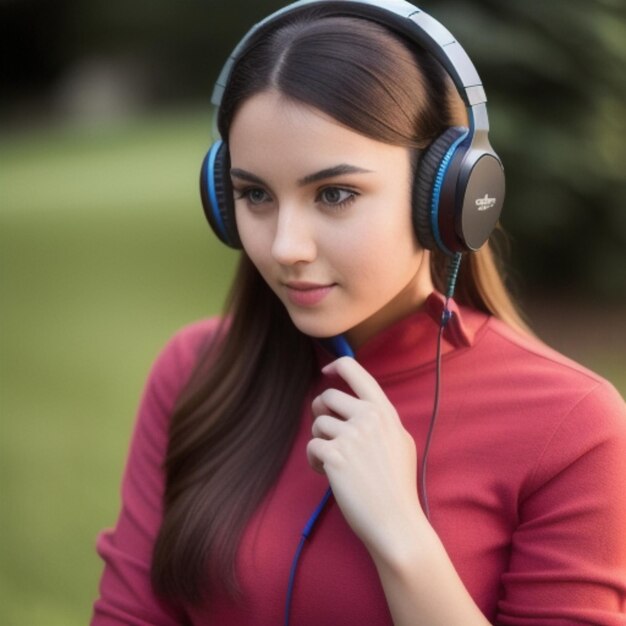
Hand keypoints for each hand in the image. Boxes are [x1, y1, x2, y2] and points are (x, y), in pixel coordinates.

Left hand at [306, 357, 424, 558]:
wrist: (396, 522)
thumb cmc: (397, 487)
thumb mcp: (400, 442)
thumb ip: (380, 420)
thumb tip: (357, 405)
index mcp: (385, 412)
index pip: (355, 370)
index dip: (336, 367)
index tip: (326, 373)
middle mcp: (369, 417)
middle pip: (328, 396)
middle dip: (320, 412)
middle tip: (326, 434)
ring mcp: (352, 435)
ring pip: (318, 424)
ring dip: (319, 443)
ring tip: (333, 463)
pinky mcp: (335, 455)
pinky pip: (311, 447)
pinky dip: (314, 461)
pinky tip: (329, 475)